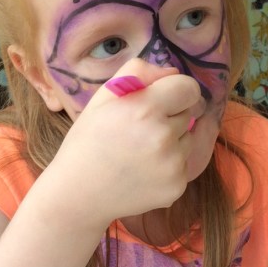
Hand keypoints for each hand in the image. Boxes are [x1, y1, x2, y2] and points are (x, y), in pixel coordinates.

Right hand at [47, 58, 203, 225]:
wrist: (78, 194)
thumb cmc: (88, 141)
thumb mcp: (103, 97)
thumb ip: (138, 73)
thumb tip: (173, 72)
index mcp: (144, 108)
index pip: (189, 88)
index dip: (177, 91)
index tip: (165, 99)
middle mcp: (163, 136)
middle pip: (188, 114)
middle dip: (170, 117)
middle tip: (140, 131)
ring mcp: (172, 165)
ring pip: (187, 140)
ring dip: (171, 142)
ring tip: (139, 153)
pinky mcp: (176, 187)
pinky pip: (182, 166)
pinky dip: (167, 167)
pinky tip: (141, 172)